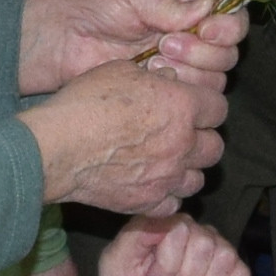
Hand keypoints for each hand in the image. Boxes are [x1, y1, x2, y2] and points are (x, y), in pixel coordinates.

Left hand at [24, 0, 243, 94]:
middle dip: (202, 51)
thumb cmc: (96, 4)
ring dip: (188, 72)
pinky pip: (190, 98)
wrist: (63, 40)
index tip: (205, 30)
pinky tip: (147, 77)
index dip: (228, 27)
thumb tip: (208, 9)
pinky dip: (174, 89)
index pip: (232, 17)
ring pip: (214, 79)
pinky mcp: (165, 91)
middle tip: (165, 44)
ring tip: (152, 60)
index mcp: (191, 4)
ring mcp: (180, 67)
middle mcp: (193, 36)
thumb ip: (173, 2)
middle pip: (229, 52)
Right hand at [25, 55, 229, 216]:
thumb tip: (168, 79)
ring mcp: (167, 177)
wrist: (57, 146)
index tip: (194, 107)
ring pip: (198, 179)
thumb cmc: (85, 103)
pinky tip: (152, 184)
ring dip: (187, 170)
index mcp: (181, 106)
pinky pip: (173, 203)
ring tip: (168, 162)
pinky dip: (166, 195)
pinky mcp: (148, 202)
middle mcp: (182, 143)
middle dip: (202, 140)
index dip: (206, 106)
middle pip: (215, 147)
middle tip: (183, 135)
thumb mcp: (119, 71)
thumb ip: (153, 77)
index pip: (218, 107)